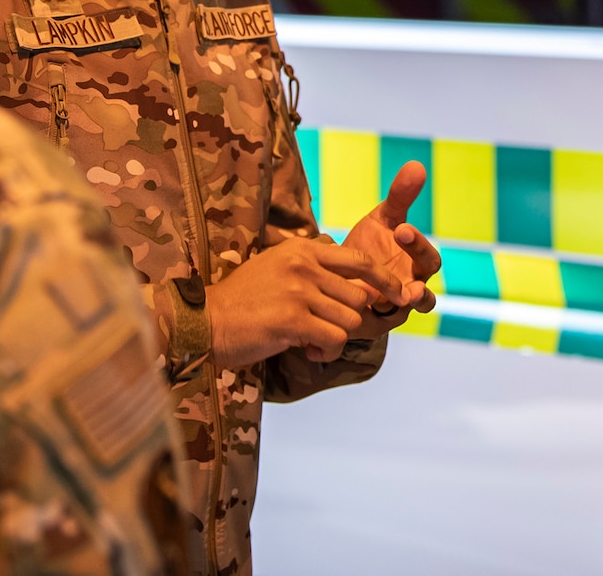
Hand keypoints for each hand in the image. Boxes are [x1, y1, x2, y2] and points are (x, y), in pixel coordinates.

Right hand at [204, 238, 404, 368]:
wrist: (205, 322)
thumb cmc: (242, 300)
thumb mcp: (277, 268)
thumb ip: (312, 268)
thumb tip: (355, 281)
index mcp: (302, 251)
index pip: (359, 260)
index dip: (385, 278)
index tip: (397, 294)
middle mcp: (303, 267)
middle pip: (358, 296)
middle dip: (350, 319)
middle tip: (325, 330)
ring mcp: (298, 292)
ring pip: (349, 320)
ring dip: (335, 338)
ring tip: (311, 342)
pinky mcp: (292, 320)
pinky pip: (334, 339)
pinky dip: (326, 350)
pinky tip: (305, 350)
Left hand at [341, 162, 443, 327]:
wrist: (339, 275)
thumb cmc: (369, 246)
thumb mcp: (383, 219)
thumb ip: (401, 196)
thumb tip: (417, 164)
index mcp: (416, 266)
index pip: (429, 259)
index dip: (418, 245)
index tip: (401, 229)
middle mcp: (410, 291)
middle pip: (424, 293)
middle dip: (413, 284)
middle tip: (401, 267)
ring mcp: (391, 311)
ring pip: (402, 315)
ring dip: (399, 307)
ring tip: (396, 299)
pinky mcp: (368, 325)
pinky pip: (371, 325)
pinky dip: (363, 319)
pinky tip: (351, 307)